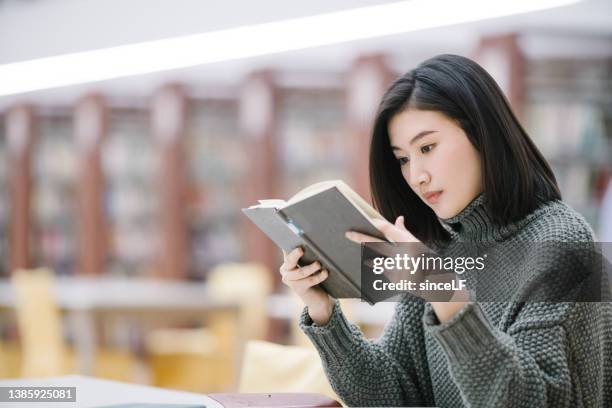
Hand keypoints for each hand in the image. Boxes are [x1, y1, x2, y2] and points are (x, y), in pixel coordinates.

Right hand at [280, 247, 333, 324]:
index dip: (289, 246)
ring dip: (311, 268)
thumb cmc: (313, 275)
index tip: (293, 241)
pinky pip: (309, 281)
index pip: (287, 251)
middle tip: (301, 249)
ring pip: (300, 272)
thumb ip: (306, 254)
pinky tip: (325, 272)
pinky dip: (318, 276)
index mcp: (286, 261)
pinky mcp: (298, 289)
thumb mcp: (308, 263)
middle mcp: (284, 270)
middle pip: (290, 261)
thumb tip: (311, 241)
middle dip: (295, 255)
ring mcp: (290, 281)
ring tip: (319, 263)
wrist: (316, 297)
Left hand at [346, 215, 470, 321]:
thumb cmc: (425, 260)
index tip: (369, 219)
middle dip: (362, 239)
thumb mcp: (418, 245)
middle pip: (379, 245)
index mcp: (411, 244)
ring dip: (370, 258)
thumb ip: (404, 233)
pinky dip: (384, 270)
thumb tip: (399, 218)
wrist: (437, 284)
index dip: (380, 225)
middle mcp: (406, 255)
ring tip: (364, 254)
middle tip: (348, 233)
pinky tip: (386, 270)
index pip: (392, 231)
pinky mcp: (398, 281)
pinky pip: (385, 273)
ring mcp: (402, 269)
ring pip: (378, 261)